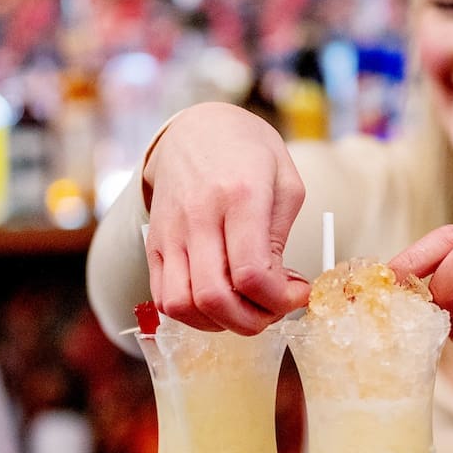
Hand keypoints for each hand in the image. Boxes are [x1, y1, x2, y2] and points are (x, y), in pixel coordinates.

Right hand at [143, 102, 310, 334]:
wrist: (196, 129)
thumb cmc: (249, 154)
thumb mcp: (285, 184)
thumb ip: (280, 238)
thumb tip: (279, 289)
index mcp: (240, 196)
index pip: (251, 273)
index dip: (280, 300)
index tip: (298, 294)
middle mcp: (199, 216)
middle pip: (215, 297)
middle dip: (252, 321)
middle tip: (273, 310)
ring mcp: (171, 233)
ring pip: (183, 306)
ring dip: (220, 323)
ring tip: (245, 307)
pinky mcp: (155, 245)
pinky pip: (164, 298)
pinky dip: (193, 315)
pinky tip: (219, 303)